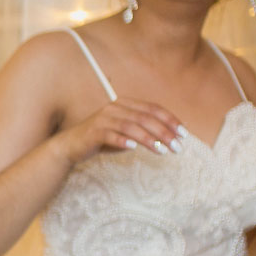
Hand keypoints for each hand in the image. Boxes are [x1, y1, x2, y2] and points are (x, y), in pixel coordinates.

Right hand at [57, 99, 186, 162]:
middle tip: (178, 147)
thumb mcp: (126, 133)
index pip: (152, 109)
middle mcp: (114, 107)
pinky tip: (134, 148)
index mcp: (124, 104)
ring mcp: (103, 119)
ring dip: (149, 139)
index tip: (184, 134)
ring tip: (163, 151)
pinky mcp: (93, 132)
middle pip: (145, 118)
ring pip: (131, 127)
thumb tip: (169, 136)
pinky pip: (111, 135)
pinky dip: (123, 141)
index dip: (170, 120)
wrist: (71, 146)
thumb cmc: (102, 140)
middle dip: (164, 132)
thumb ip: (144, 131)